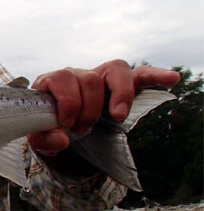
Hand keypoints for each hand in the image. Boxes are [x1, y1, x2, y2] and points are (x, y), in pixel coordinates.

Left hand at [27, 60, 179, 161]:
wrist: (62, 138)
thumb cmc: (49, 133)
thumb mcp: (39, 140)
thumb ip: (43, 140)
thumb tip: (62, 139)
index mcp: (51, 83)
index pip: (60, 78)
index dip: (67, 101)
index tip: (67, 124)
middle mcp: (75, 75)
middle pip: (88, 78)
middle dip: (88, 108)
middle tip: (82, 130)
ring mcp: (99, 78)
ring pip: (114, 69)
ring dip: (119, 94)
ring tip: (118, 117)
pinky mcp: (120, 86)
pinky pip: (140, 74)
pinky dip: (155, 76)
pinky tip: (170, 79)